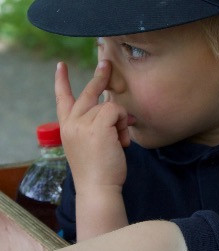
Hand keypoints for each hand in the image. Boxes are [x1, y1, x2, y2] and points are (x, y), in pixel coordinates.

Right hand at [55, 61, 129, 193]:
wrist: (97, 188)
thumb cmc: (98, 169)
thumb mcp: (91, 143)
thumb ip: (97, 124)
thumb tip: (117, 110)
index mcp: (68, 127)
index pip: (62, 99)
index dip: (62, 81)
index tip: (61, 66)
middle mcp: (72, 123)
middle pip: (88, 92)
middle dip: (99, 76)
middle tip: (106, 62)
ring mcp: (83, 123)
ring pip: (111, 106)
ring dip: (121, 122)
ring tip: (118, 142)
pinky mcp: (98, 126)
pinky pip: (118, 110)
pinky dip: (124, 123)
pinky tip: (121, 141)